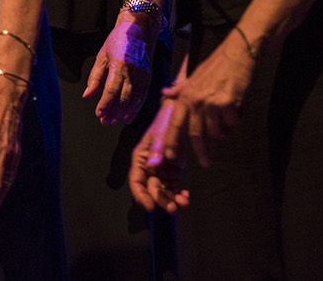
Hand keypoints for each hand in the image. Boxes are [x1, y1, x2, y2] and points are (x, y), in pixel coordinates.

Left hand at [84, 19, 154, 125]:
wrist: (140, 28)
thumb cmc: (119, 40)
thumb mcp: (102, 55)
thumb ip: (95, 77)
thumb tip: (87, 95)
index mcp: (119, 65)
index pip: (111, 91)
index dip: (105, 105)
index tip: (99, 114)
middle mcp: (133, 73)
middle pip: (123, 99)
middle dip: (114, 113)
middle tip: (105, 121)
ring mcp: (143, 76)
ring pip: (134, 100)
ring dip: (124, 113)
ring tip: (114, 121)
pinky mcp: (148, 78)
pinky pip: (142, 97)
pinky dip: (136, 109)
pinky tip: (128, 116)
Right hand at [128, 96, 189, 213]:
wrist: (179, 114)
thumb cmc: (165, 120)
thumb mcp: (160, 133)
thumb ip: (156, 150)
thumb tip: (151, 167)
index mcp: (141, 158)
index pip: (136, 181)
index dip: (141, 195)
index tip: (150, 207)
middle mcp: (149, 167)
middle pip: (151, 189)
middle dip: (161, 200)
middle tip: (173, 208)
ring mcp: (161, 170)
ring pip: (164, 191)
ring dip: (171, 200)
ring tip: (183, 204)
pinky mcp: (174, 172)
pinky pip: (174, 187)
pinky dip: (179, 194)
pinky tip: (186, 197)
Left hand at [156, 38, 255, 168]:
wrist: (236, 52)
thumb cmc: (216, 65)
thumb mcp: (193, 76)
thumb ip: (179, 89)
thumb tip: (165, 93)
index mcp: (185, 95)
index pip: (175, 123)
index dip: (171, 141)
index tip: (170, 156)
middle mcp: (196, 100)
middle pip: (196, 134)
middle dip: (201, 151)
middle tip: (205, 163)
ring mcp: (211, 103)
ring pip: (217, 131)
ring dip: (224, 129)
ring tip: (227, 115)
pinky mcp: (228, 103)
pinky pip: (232, 122)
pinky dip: (236, 119)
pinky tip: (237, 105)